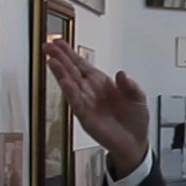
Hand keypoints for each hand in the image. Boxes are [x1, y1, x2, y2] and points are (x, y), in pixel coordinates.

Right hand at [43, 39, 149, 176]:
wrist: (135, 143)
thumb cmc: (134, 119)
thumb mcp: (138, 98)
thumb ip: (131, 86)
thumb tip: (121, 73)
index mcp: (101, 83)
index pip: (82, 65)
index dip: (70, 53)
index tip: (58, 42)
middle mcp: (90, 91)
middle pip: (72, 71)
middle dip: (60, 58)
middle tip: (47, 45)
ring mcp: (86, 104)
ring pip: (71, 85)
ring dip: (61, 73)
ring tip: (52, 60)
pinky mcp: (87, 118)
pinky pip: (77, 103)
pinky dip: (71, 93)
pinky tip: (65, 82)